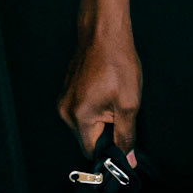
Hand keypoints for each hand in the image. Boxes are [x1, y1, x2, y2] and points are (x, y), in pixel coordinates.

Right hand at [58, 28, 141, 155]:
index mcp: (78, 117)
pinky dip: (97, 107)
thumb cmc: (117, 64)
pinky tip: (107, 91)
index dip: (109, 153)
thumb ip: (126, 135)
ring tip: (114, 98)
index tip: (123, 147)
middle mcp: (65, 111)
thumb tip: (127, 158)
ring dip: (102, 119)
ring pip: (86, 124)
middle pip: (88, 138)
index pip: (92, 151)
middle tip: (121, 112)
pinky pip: (83, 110)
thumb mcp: (128, 104)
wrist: (105, 34)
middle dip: (107, 132)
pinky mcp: (67, 91)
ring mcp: (64, 100)